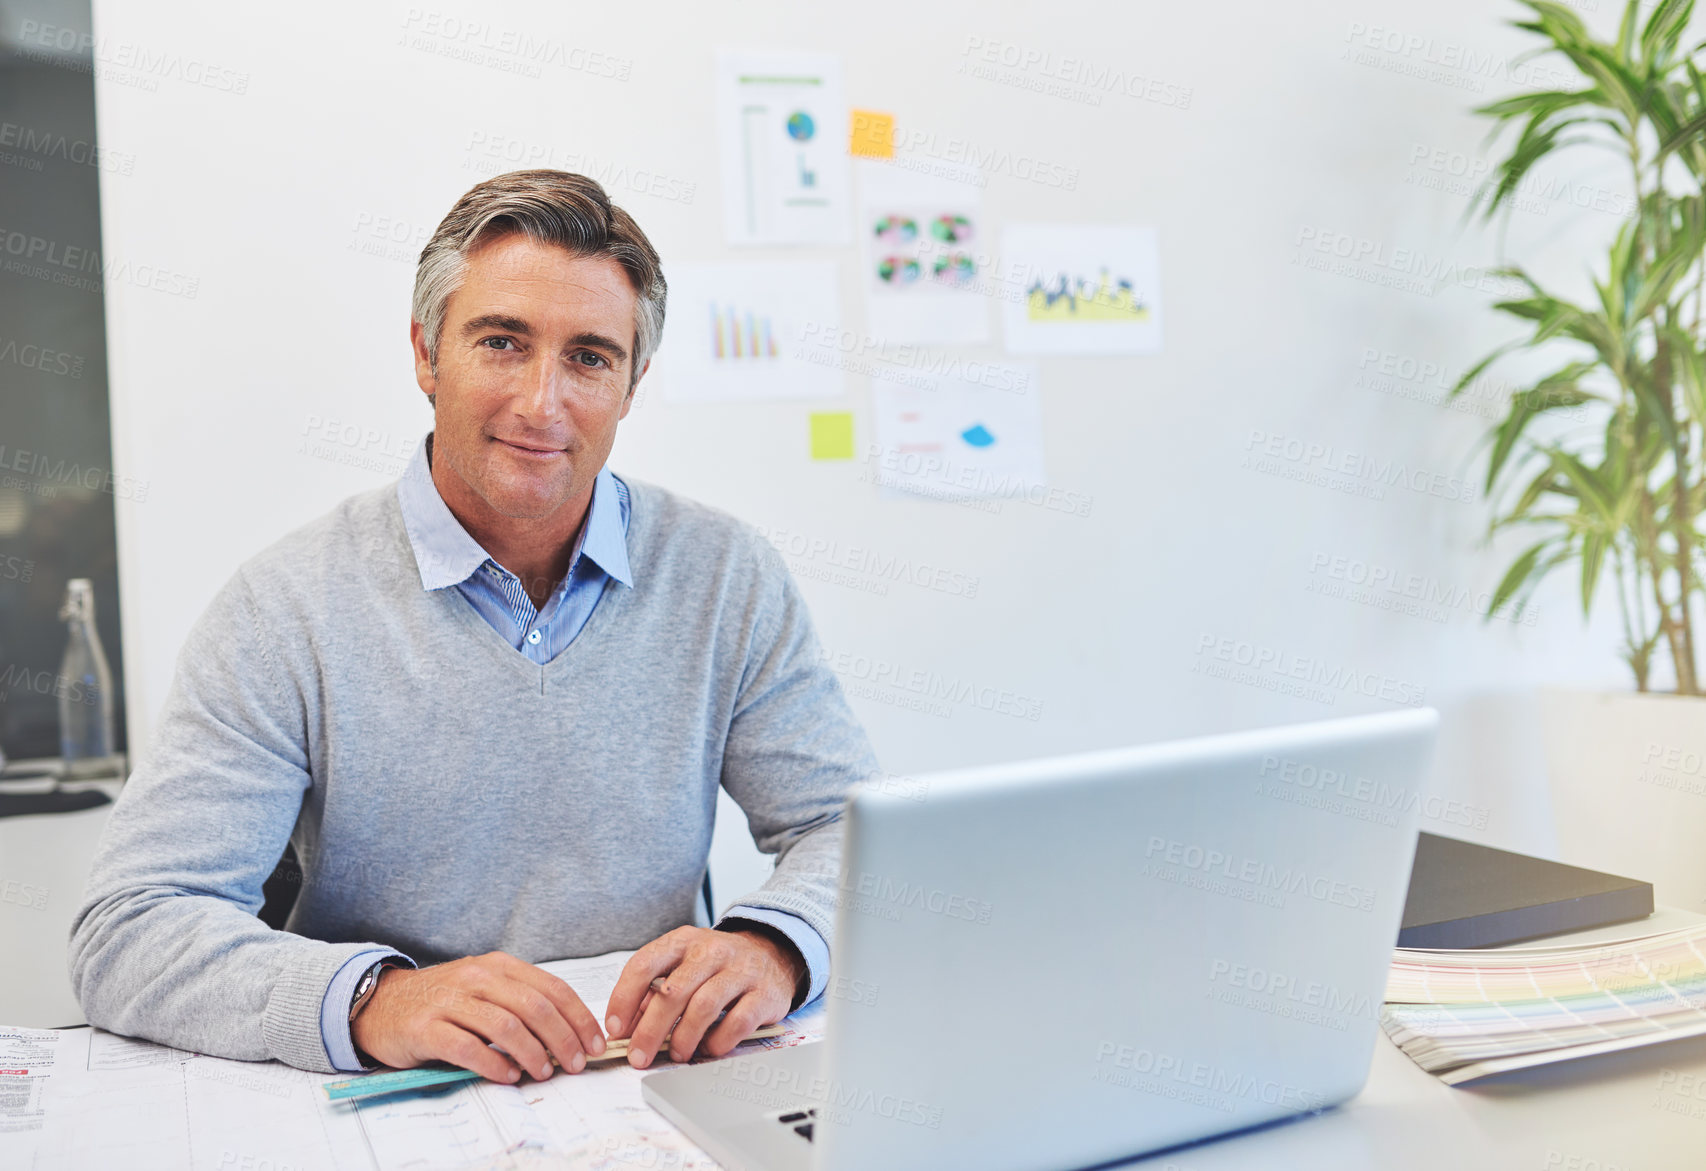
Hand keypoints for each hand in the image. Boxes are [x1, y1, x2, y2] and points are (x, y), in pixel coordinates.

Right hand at [350, 951, 606, 1083]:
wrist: (382, 1004)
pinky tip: (508, 1076)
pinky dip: (494, 1064)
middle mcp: (477, 978)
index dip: (579, 1018)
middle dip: (563, 1039)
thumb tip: (569, 1033)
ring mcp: (451, 1001)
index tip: (595, 1044)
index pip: (552, 989)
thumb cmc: (443, 1001)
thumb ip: (520, 1002)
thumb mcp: (485, 988)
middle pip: (535, 1008)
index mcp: (499, 966)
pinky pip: (468, 1047)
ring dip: (533, 1054)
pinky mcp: (427, 1028)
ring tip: (543, 1072)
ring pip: (506, 1027)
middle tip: (575, 1064)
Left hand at [604, 926, 802, 1068]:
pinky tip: (709, 1048)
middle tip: (639, 1056)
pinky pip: (737, 1022)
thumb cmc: (718, 966)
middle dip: (650, 1030)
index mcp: (683, 941)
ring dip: (684, 1038)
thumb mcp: (685, 965)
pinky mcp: (764, 993)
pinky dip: (718, 1041)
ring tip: (677, 1054)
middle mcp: (711, 951)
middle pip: (672, 992)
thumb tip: (629, 1027)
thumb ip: (656, 990)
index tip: (615, 1028)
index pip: (644, 964)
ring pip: (703, 1007)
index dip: (624, 998)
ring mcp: (740, 970)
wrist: (772, 954)